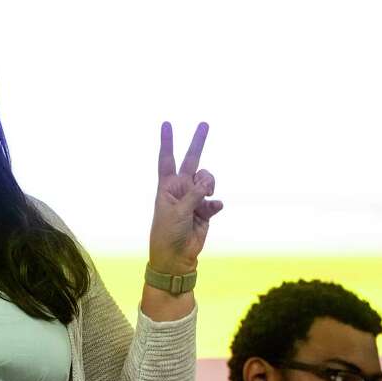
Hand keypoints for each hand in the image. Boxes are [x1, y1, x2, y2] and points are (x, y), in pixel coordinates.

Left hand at [149, 122, 222, 274]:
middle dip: (197, 142)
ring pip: (207, 179)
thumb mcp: (177, 212)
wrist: (176, 257)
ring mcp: (194, 198)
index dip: (167, 142)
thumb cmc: (168, 233)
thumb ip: (193, 194)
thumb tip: (206, 184)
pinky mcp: (206, 211)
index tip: (167, 124)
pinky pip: (215, 200)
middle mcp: (181, 188)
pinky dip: (214, 204)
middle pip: (191, 161)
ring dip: (209, 183)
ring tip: (206, 195)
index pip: (166, 159)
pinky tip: (210, 210)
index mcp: (167, 186)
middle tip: (205, 123)